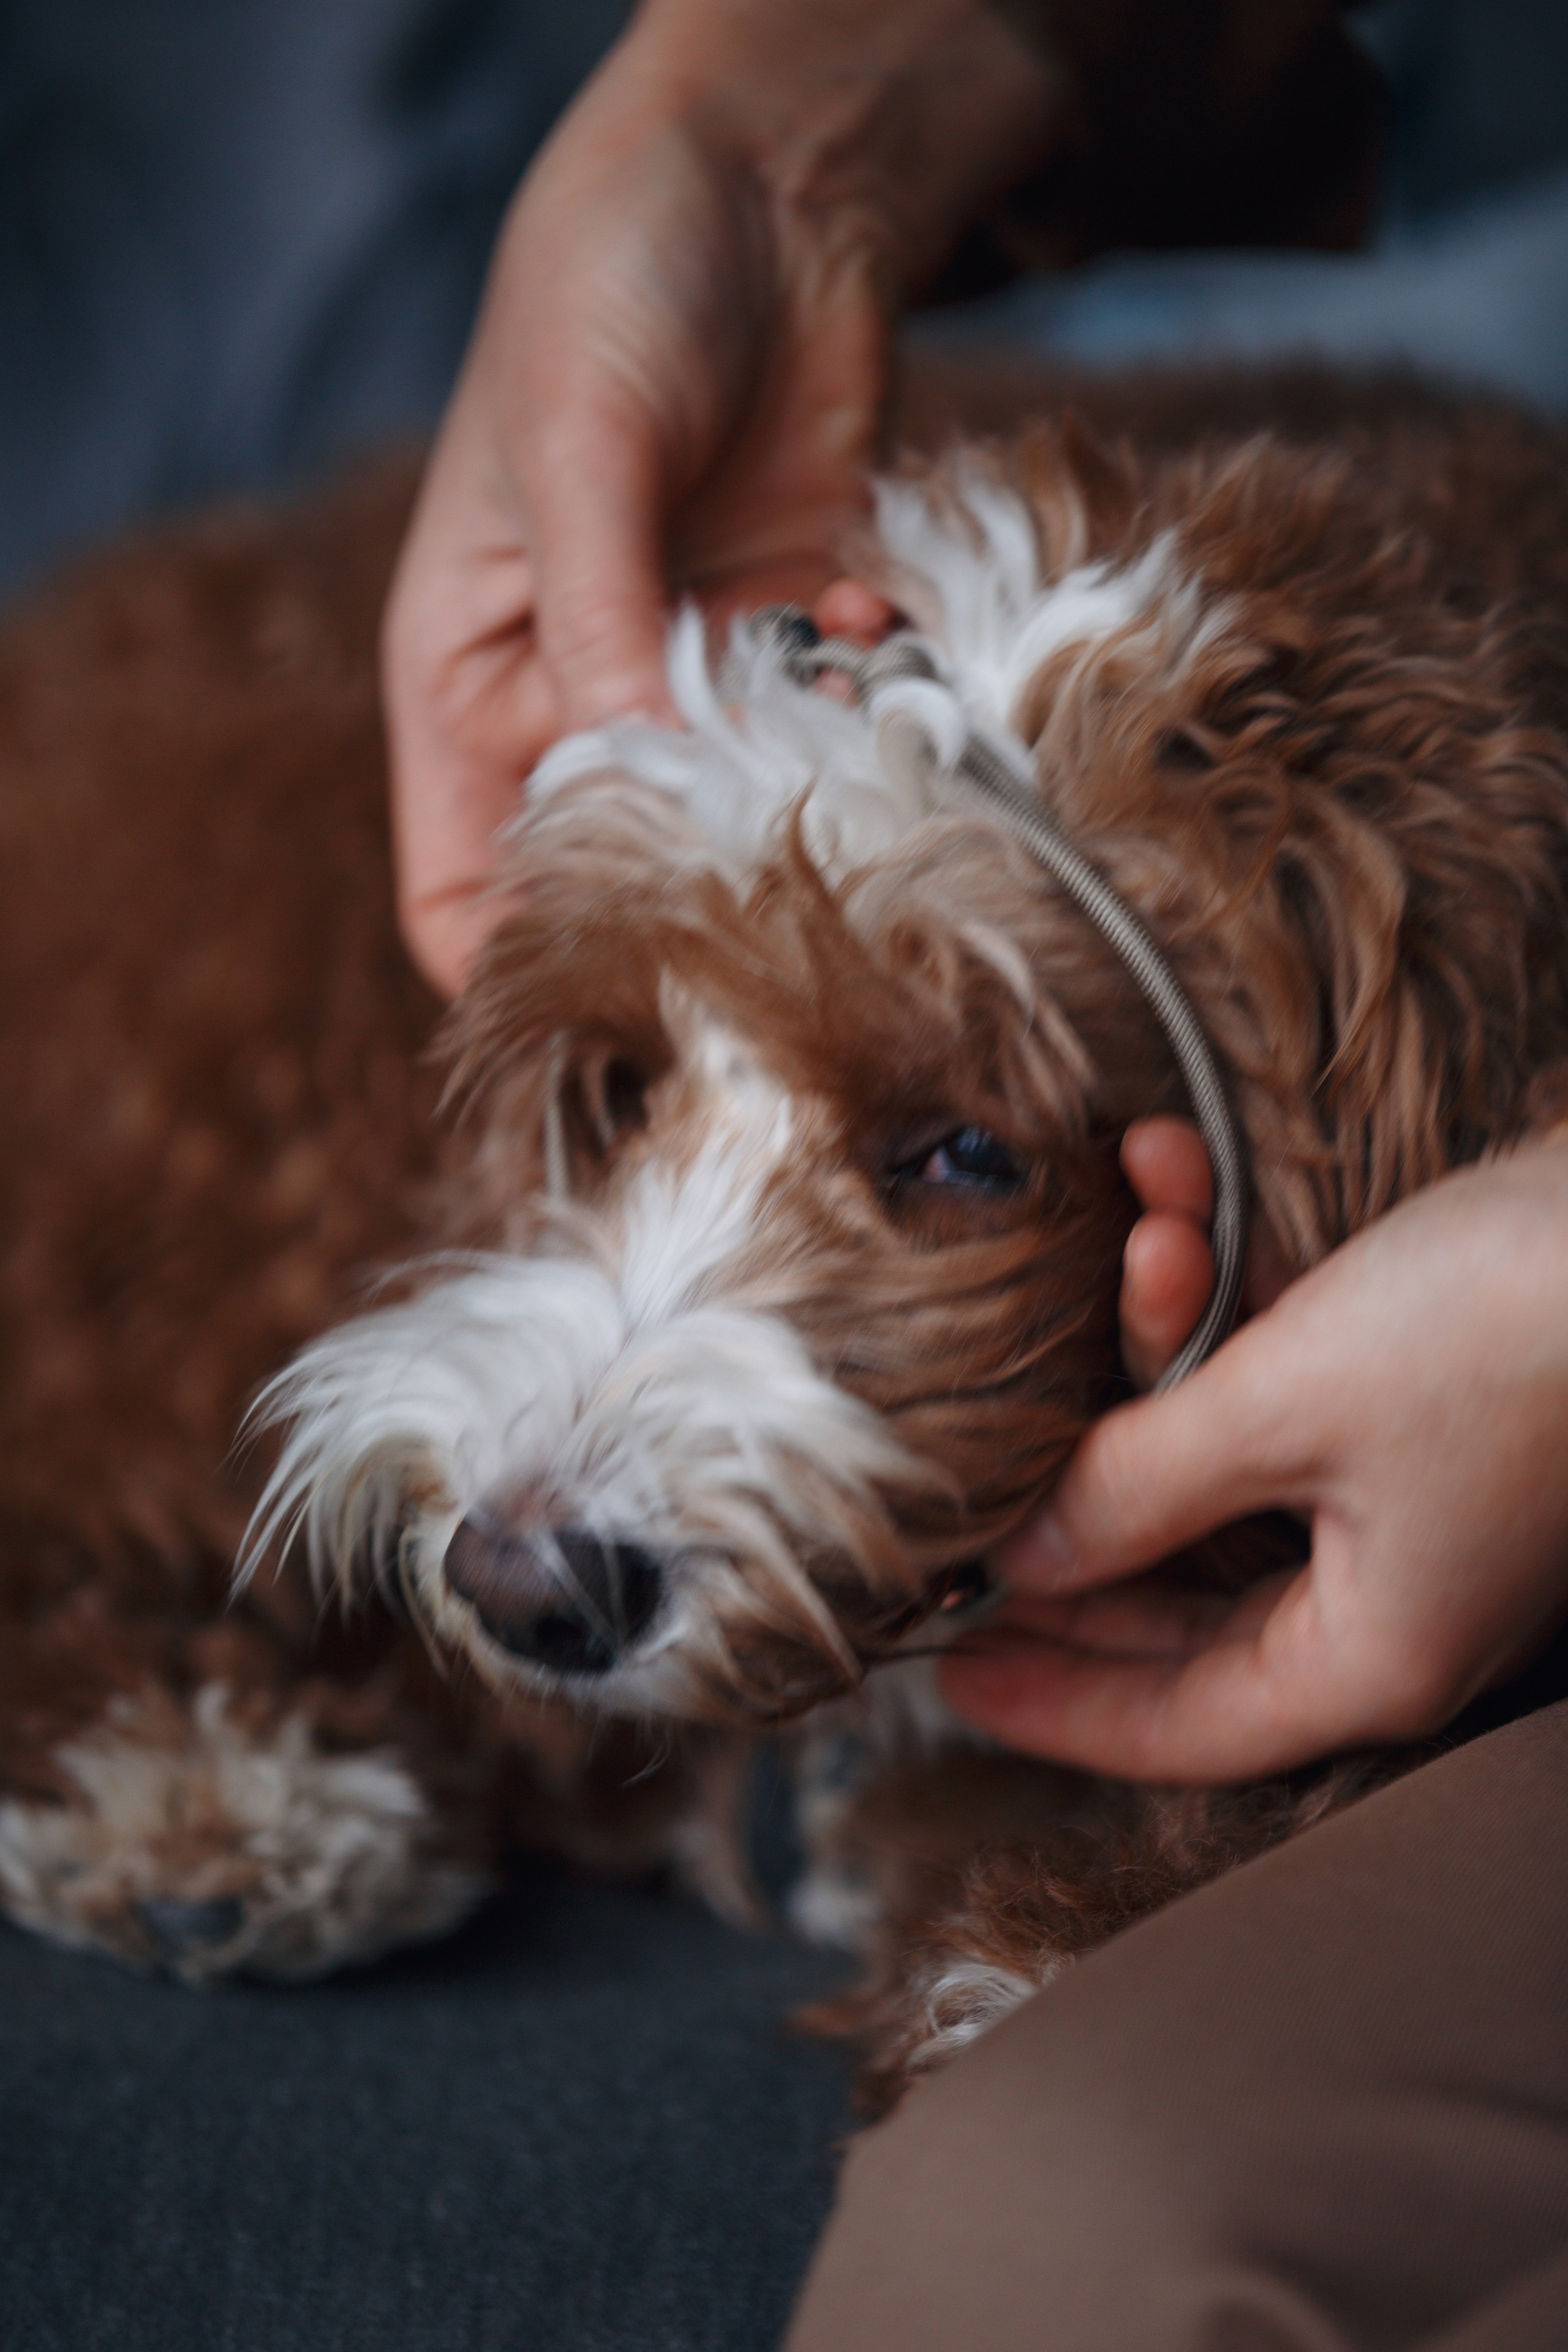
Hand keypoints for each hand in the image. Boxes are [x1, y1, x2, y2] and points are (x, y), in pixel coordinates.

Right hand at [383, 0, 1060, 994]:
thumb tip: (644, 791)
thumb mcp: (578, 448)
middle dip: (689, 900)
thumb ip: (603, 630)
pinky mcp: (804, 638)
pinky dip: (871, 713)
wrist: (774, 169)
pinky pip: (839, 736)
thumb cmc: (616, 279)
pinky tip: (880, 627)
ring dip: (799, 802)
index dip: (521, 973)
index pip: (463, 898)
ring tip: (839, 730)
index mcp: (469, 682)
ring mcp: (700, 677)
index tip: (617, 1005)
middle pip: (618, 886)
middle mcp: (581, 705)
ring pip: (744, 824)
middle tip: (771, 896)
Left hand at [944, 1132, 1567, 1778]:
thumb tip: (1023, 1559)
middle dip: (1080, 1505)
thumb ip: (1133, 1489)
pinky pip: (1276, 1385)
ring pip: (1221, 1465)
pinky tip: (1171, 1185)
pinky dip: (1221, 1299)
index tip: (944, 1669)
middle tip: (964, 1493)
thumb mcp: (1282, 1405)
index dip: (1050, 1701)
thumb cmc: (1507, 1327)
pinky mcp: (1418, 1409)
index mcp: (1368, 1653)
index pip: (1171, 1722)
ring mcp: (1412, 1506)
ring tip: (1131, 1232)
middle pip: (1181, 1601)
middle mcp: (1392, 1599)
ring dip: (1157, 1342)